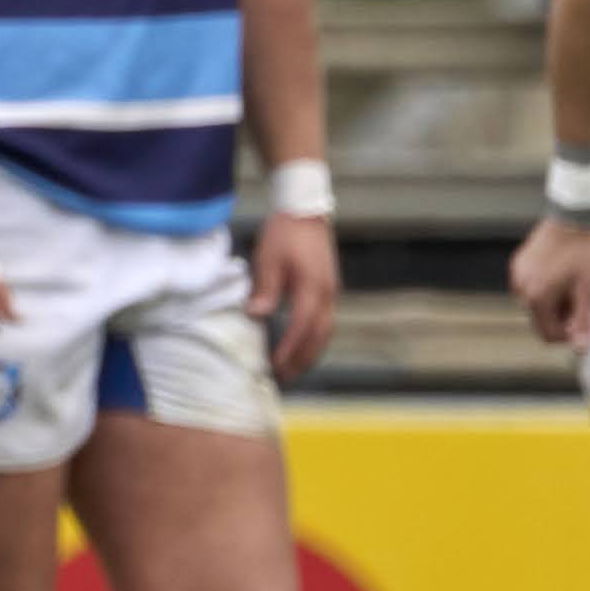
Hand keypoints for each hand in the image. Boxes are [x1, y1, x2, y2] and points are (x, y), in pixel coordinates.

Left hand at [253, 210, 340, 383]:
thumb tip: (257, 316)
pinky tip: (300, 345)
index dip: (289, 349)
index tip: (274, 366)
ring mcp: (332, 292)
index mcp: (313, 288)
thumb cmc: (284, 234)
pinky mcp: (329, 289)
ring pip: (326, 331)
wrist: (305, 211)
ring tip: (292, 369)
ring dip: (310, 352)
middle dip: (302, 360)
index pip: (302, 327)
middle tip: (284, 378)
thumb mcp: (268, 259)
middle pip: (319, 336)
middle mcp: (328, 294)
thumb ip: (266, 290)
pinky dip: (314, 338)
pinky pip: (325, 321)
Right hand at [511, 215, 589, 351]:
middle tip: (581, 299)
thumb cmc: (584, 254)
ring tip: (572, 285)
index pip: (547, 334)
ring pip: (535, 304)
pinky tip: (561, 275)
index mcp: (537, 298)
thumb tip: (580, 349)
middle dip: (561, 316)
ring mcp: (517, 275)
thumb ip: (583, 323)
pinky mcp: (518, 264)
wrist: (574, 219)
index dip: (568, 334)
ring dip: (553, 302)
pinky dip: (545, 288)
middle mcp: (521, 288)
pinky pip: (530, 287)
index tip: (584, 322)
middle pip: (540, 319)